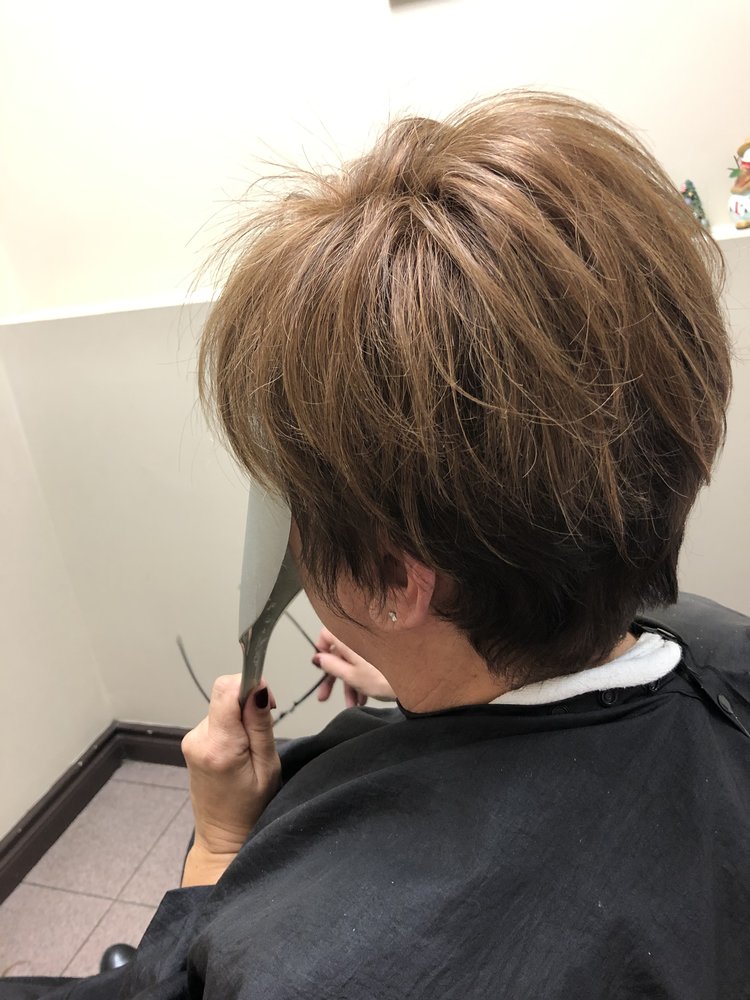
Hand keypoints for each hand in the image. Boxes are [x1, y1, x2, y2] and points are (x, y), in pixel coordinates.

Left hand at [181, 675, 280, 860]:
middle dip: (248, 703)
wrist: (222, 836)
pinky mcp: (192, 742)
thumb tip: (258, 688)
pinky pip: (217, 719)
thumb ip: (260, 725)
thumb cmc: (250, 807)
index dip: (250, 685)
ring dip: (240, 717)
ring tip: (249, 749)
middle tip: (262, 732)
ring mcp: (191, 740)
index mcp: (218, 746)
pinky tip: (238, 751)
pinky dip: (231, 726)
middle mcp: (198, 739)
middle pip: (224, 695)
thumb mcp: (267, 767)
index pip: (226, 689)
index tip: (267, 703)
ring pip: (222, 706)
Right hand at [313, 628, 395, 706]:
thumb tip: (317, 658)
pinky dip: (361, 680)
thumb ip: (331, 666)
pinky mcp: (382, 655)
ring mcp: (372, 647)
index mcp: (349, 638)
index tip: (321, 666)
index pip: (326, 634)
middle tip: (325, 695)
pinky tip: (364, 698)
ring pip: (352, 662)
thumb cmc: (386, 677)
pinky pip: (365, 664)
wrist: (418, 681)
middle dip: (332, 677)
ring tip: (352, 704)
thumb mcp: (351, 676)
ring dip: (348, 684)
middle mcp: (360, 639)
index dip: (321, 650)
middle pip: (338, 653)